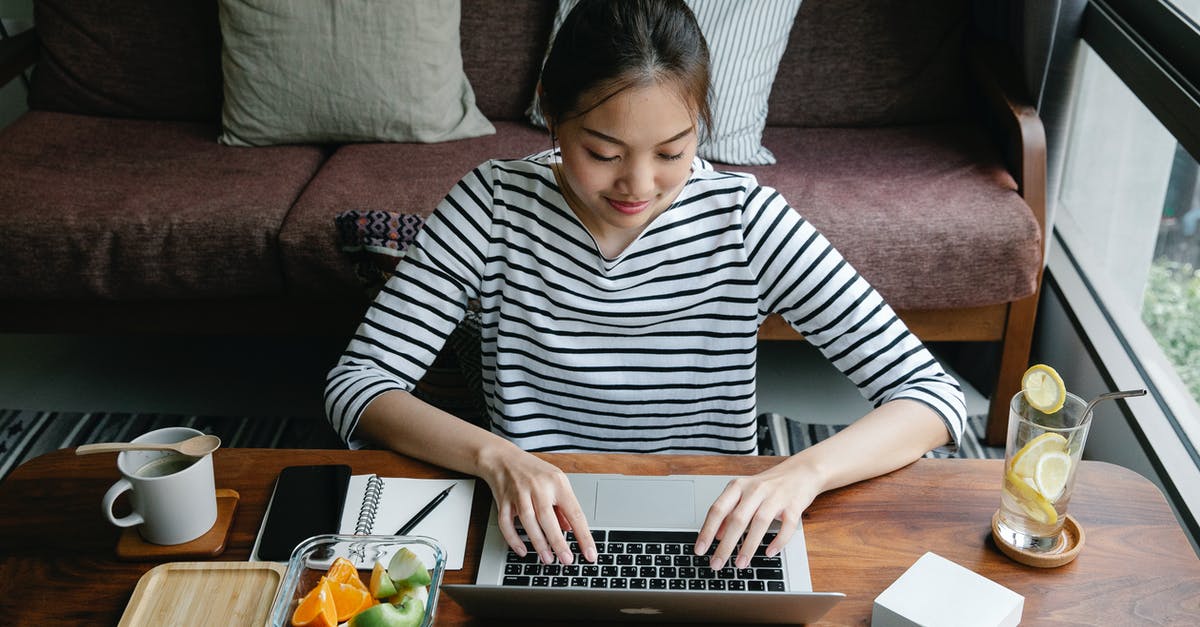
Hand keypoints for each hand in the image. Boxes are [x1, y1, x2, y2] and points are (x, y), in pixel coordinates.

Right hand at [479, 448, 596, 564]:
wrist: (502, 458)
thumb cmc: (533, 470)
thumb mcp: (556, 482)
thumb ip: (563, 507)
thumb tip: (571, 530)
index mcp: (557, 483)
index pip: (575, 513)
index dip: (584, 536)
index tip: (590, 554)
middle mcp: (539, 487)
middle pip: (549, 518)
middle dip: (559, 542)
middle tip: (567, 560)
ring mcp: (519, 493)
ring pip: (529, 521)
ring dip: (539, 543)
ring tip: (548, 559)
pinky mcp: (503, 500)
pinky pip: (507, 523)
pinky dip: (514, 539)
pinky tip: (522, 550)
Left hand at [693, 462, 817, 570]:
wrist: (801, 471)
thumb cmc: (769, 485)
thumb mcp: (744, 493)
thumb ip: (729, 512)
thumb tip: (715, 535)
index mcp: (738, 486)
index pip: (718, 509)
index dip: (707, 530)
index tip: (700, 549)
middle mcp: (755, 489)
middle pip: (737, 519)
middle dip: (725, 545)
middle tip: (716, 564)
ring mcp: (775, 497)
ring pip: (759, 522)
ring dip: (748, 546)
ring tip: (740, 564)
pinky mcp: (794, 505)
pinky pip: (786, 526)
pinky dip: (778, 541)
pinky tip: (769, 553)